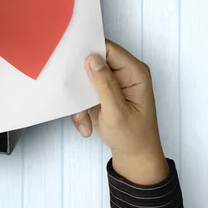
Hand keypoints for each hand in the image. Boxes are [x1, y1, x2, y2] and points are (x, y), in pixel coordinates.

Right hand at [71, 40, 169, 184]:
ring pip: (84, 80)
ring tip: (83, 118)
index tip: (72, 60)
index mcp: (134, 73)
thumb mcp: (117, 112)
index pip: (109, 50)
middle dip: (81, 82)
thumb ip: (104, 84)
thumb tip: (92, 59)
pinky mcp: (101, 94)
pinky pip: (82, 93)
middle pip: (94, 62)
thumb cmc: (134, 137)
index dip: (90, 51)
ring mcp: (111, 84)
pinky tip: (86, 125)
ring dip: (79, 100)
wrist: (134, 157)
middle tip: (75, 96)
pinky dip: (80, 109)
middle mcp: (123, 74)